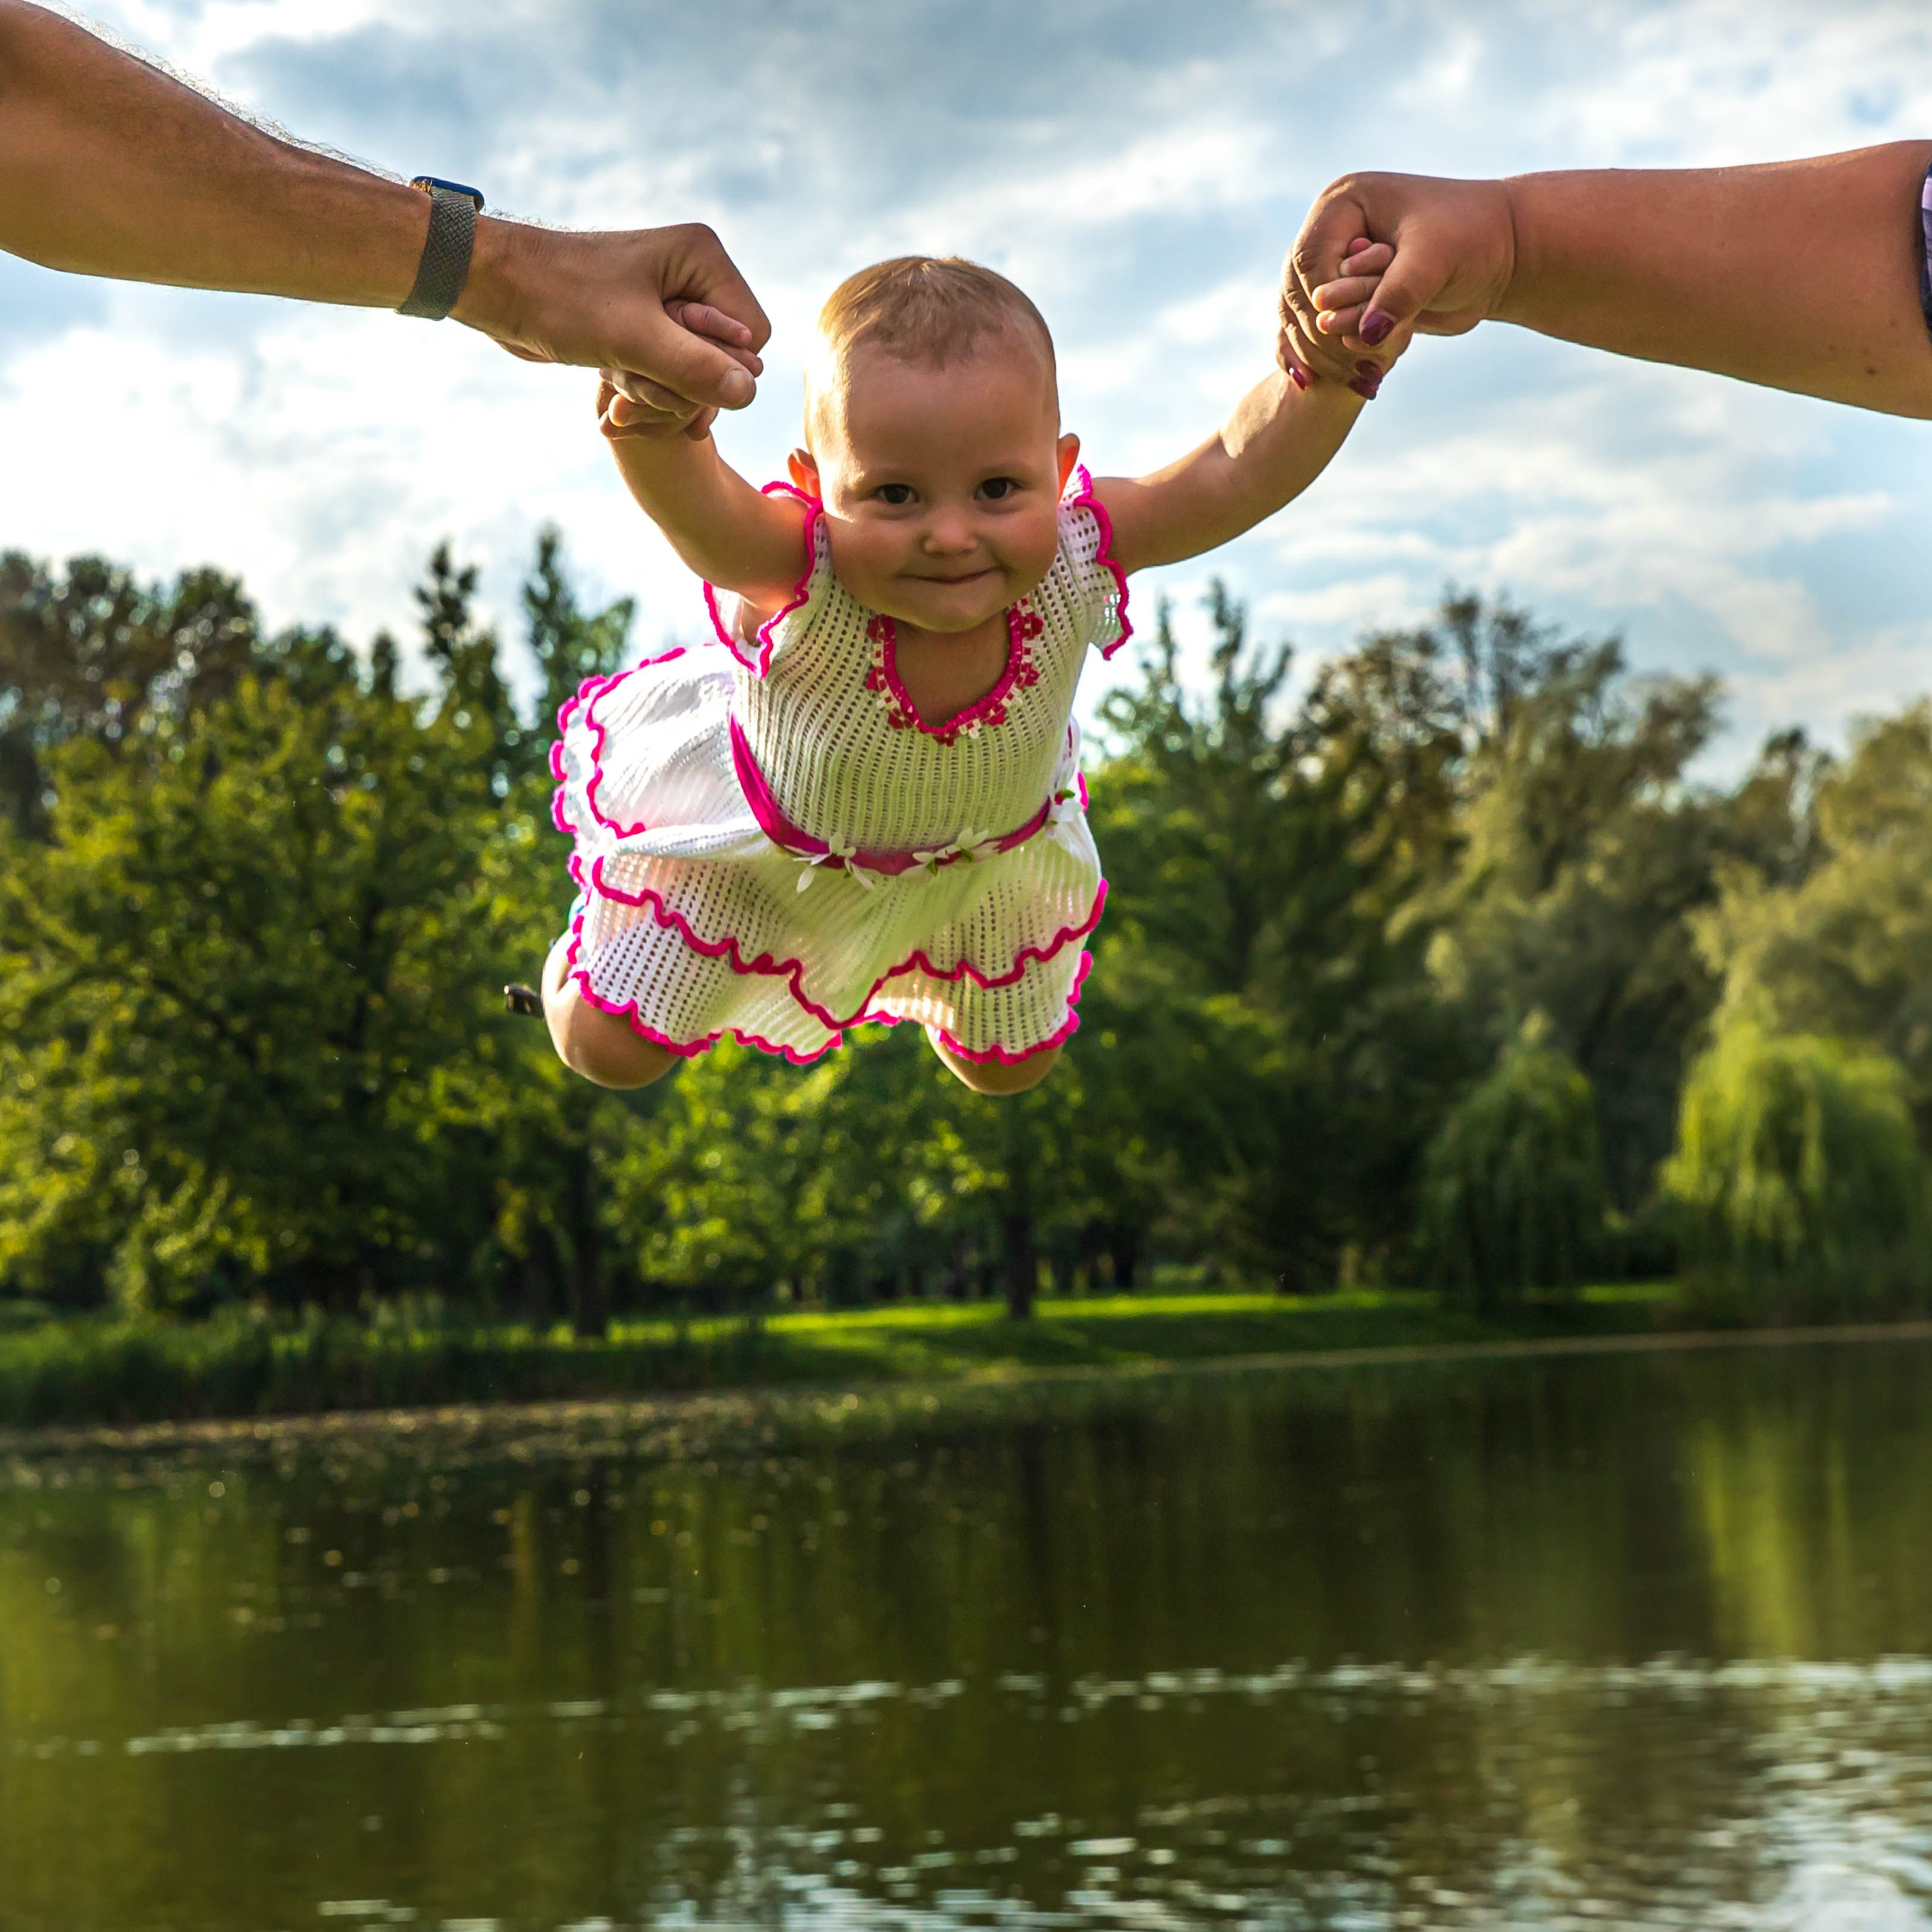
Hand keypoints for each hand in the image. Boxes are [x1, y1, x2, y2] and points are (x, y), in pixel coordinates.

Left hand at [458, 219, 770, 429]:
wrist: (495, 288)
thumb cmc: (558, 299)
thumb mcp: (632, 339)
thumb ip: (697, 368)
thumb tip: (750, 393)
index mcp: (702, 259)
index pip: (753, 338)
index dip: (716, 369)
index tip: (665, 368)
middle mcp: (694, 276)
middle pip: (727, 362)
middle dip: (680, 388)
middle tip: (627, 388)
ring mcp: (672, 303)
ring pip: (697, 377)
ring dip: (657, 395)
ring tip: (612, 385)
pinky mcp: (648, 326)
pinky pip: (670, 378)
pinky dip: (644, 394)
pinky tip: (613, 398)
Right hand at [1278, 172, 1516, 374]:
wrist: (1502, 252)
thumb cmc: (1474, 239)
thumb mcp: (1435, 260)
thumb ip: (1399, 294)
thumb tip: (1365, 336)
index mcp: (1344, 203)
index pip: (1309, 260)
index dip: (1322, 302)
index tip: (1349, 333)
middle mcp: (1332, 231)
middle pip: (1297, 292)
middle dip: (1318, 336)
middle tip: (1350, 370)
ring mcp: (1336, 263)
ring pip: (1300, 317)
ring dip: (1319, 354)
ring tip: (1355, 380)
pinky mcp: (1348, 294)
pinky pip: (1316, 331)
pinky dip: (1322, 358)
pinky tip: (1329, 384)